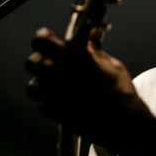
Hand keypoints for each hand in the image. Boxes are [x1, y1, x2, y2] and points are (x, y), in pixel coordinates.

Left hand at [25, 28, 150, 150]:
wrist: (123, 123)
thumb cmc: (121, 91)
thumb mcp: (112, 64)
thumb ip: (95, 49)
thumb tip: (92, 33)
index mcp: (73, 55)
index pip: (44, 39)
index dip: (44, 36)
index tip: (48, 35)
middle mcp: (59, 72)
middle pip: (31, 62)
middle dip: (39, 59)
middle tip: (48, 59)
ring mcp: (53, 94)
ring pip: (32, 86)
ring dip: (41, 83)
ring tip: (55, 83)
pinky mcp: (55, 113)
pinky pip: (42, 105)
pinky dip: (50, 103)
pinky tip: (63, 101)